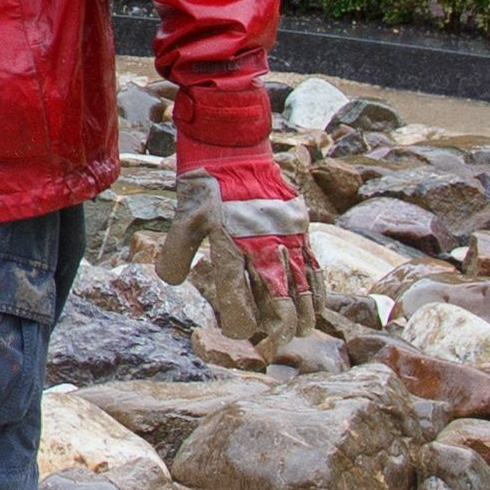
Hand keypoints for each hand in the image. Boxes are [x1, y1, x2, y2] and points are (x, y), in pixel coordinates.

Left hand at [172, 156, 313, 336]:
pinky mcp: (300, 225)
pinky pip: (314, 264)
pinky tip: (318, 305)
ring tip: (302, 332)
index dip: (239, 320)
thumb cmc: (205, 185)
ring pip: (301, 284)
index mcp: (229, 242)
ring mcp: (285, 234)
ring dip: (304, 313)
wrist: (234, 146)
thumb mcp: (183, 217)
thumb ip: (176, 252)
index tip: (238, 334)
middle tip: (275, 344)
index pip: (237, 294)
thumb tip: (171, 282)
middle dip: (279, 326)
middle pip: (277, 296)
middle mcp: (261, 242)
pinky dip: (318, 288)